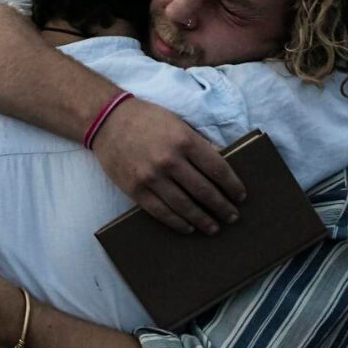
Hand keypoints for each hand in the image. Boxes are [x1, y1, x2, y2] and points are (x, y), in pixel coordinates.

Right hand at [90, 98, 244, 234]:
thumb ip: (200, 143)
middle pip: (204, 191)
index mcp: (184, 140)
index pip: (218, 169)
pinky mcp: (136, 190)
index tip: (240, 196)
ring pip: (184, 206)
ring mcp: (151, 177)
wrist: (108, 121)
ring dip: (203, 220)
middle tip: (233, 217)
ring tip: (214, 227)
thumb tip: (222, 162)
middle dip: (222, 207)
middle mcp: (169, 160)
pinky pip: (161, 212)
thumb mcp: (179, 123)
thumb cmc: (147, 120)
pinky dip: (178, 223)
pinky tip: (189, 227)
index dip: (232, 185)